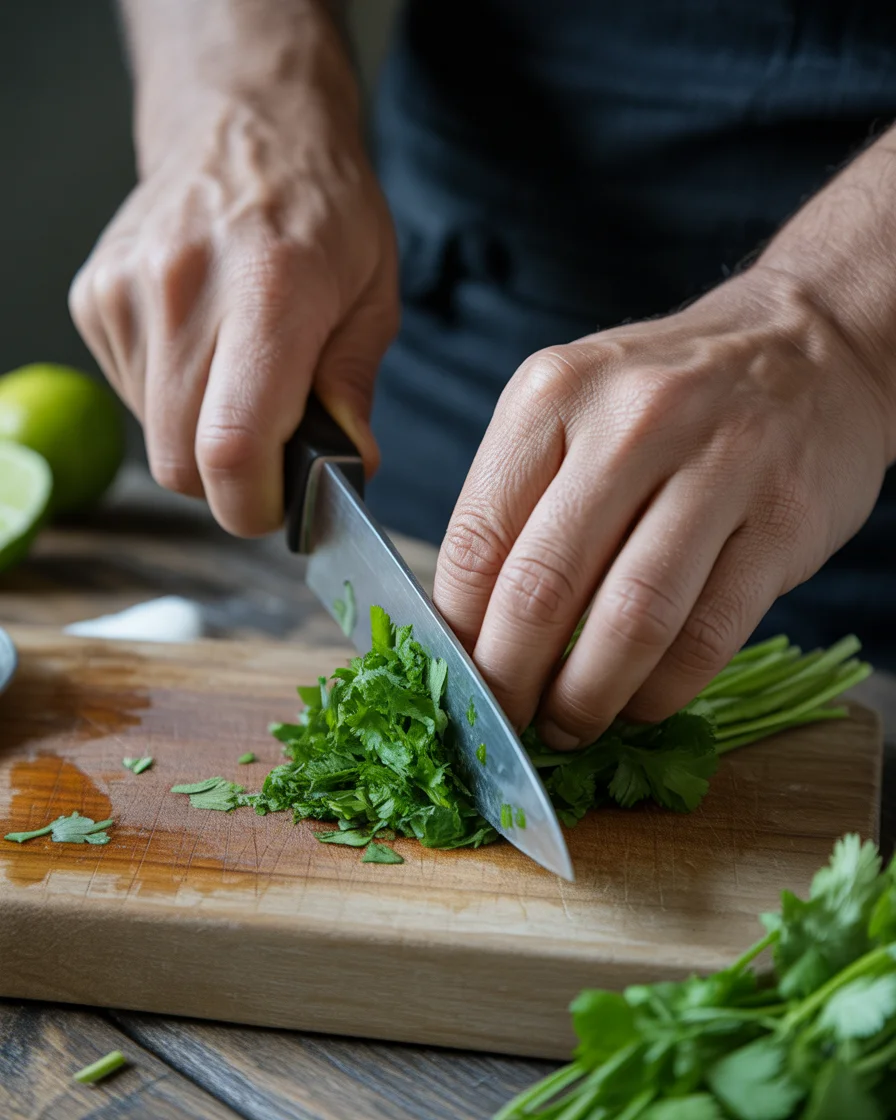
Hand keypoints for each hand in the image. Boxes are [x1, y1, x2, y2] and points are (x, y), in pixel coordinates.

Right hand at [70, 80, 397, 535]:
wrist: (246, 124)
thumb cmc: (323, 210)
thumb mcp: (374, 296)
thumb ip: (355, 389)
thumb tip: (348, 469)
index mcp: (269, 292)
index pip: (230, 447)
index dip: (254, 505)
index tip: (280, 506)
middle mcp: (184, 289)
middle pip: (181, 462)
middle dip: (229, 482)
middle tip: (273, 445)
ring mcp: (127, 291)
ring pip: (154, 437)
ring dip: (201, 435)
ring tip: (241, 374)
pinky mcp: (94, 296)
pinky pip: (132, 395)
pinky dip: (172, 397)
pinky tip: (204, 347)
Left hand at [434, 270, 891, 747]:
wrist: (805, 347)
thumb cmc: (666, 394)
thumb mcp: (572, 407)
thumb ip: (517, 502)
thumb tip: (468, 629)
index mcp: (554, 395)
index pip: (475, 539)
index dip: (458, 631)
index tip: (457, 678)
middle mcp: (632, 422)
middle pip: (543, 586)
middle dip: (511, 679)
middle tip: (504, 720)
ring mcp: (719, 467)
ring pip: (630, 620)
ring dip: (587, 698)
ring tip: (567, 725)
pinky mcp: (783, 522)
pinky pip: (707, 635)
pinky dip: (662, 691)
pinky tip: (639, 703)